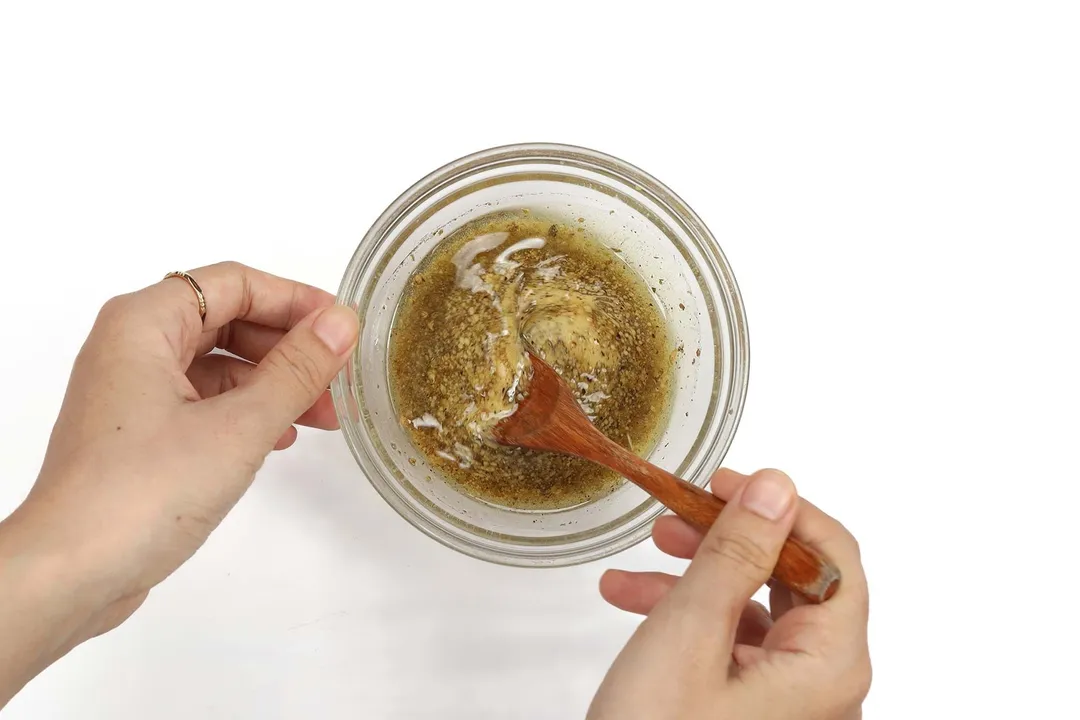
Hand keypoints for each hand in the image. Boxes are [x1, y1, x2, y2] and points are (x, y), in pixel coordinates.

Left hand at [0, 261, 358, 704]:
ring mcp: (131, 391)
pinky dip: (246, 412)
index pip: (235, 284)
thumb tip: (341, 324)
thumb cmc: (143, 492)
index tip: (343, 328)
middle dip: (289, 349)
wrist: (71, 573)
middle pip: (227, 321)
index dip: (295, 300)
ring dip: (273, 384)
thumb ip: (296, 370)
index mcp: (144, 323)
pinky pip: (203, 401)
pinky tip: (280, 438)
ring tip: (322, 417)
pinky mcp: (137, 434)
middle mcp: (131, 347)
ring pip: (218, 365)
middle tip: (339, 378)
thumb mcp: (240, 425)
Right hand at [590, 469, 870, 719]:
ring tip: (643, 559)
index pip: (834, 555)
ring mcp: (789, 704)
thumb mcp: (689, 634)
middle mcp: (822, 685)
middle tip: (681, 514)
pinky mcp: (754, 713)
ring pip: (755, 610)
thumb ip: (736, 554)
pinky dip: (688, 617)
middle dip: (729, 539)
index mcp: (828, 665)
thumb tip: (775, 489)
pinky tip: (636, 604)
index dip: (782, 508)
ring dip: (698, 576)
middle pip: (794, 580)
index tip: (730, 484)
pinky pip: (732, 646)